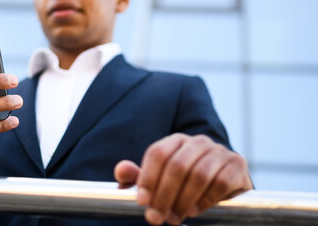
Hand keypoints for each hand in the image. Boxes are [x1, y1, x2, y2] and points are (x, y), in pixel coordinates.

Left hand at [114, 133, 252, 224]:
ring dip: (184, 201)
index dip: (148, 178)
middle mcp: (198, 141)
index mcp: (176, 140)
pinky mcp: (237, 164)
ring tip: (175, 218)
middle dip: (164, 195)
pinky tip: (195, 211)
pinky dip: (206, 200)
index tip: (141, 201)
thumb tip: (121, 171)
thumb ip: (138, 177)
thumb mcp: (159, 180)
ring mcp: (219, 151)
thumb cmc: (184, 183)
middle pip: (177, 165)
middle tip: (156, 217)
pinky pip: (221, 182)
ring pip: (199, 174)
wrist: (222, 185)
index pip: (158, 153)